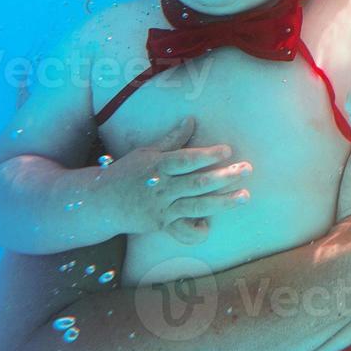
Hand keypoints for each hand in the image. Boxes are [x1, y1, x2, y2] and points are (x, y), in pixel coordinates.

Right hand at [94, 117, 248, 244]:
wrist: (102, 203)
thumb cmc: (127, 172)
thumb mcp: (147, 152)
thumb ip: (172, 140)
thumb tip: (191, 120)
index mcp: (159, 166)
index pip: (187, 160)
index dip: (207, 155)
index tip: (228, 150)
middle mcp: (162, 188)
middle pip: (197, 183)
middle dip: (224, 177)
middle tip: (247, 169)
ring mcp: (162, 208)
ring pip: (197, 206)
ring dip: (223, 202)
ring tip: (245, 197)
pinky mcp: (161, 224)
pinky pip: (183, 228)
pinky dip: (197, 229)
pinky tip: (212, 225)